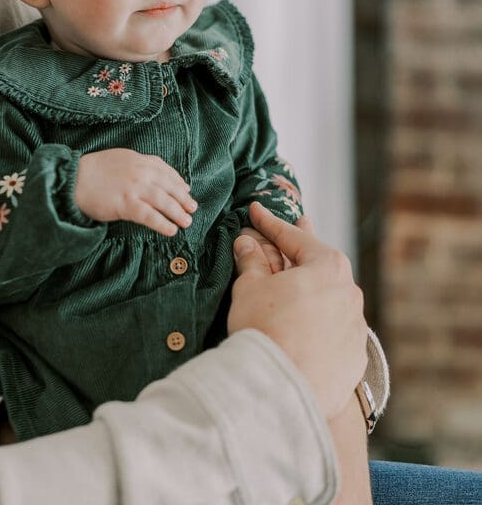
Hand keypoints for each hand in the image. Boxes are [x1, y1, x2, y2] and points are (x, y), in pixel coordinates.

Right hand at [75, 149, 197, 235]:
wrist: (73, 179)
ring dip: (178, 213)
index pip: (165, 170)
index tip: (186, 190)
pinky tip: (171, 231)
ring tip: (187, 222)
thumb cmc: (93, 171)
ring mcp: (134, 188)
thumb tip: (155, 177)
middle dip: (183, 198)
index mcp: (139, 160)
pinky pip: (150, 216)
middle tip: (192, 208)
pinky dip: (163, 224)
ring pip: (164, 201)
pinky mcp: (126, 204)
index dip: (178, 182)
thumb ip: (137, 165)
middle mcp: (140, 172)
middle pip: (169, 186)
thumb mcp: (119, 159)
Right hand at [228, 202, 367, 419]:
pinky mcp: (354, 360)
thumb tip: (248, 244)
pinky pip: (335, 332)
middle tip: (301, 224)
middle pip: (322, 264)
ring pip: (332, 299)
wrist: (280, 392)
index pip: (294, 238)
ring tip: (302, 281)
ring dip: (314, 289)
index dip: (270, 223)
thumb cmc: (264, 331)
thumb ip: (252, 261)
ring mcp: (356, 328)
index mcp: (328, 267)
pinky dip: (321, 323)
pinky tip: (309, 325)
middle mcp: (350, 294)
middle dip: (305, 247)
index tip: (256, 211)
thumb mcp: (250, 287)